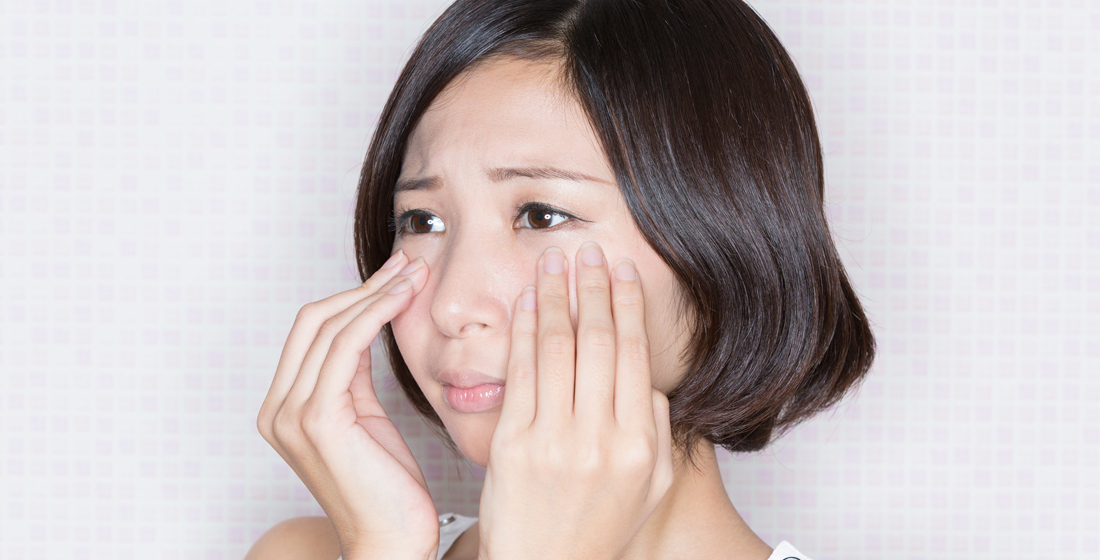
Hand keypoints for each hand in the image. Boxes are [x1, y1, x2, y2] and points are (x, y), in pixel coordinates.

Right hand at [257, 251, 439, 559]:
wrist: (390, 541)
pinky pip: (345, 348)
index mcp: (282, 406)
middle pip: (313, 320)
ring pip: (329, 328)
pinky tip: (402, 300)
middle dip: (364, 285)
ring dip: (375, 294)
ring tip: (414, 275)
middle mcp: (277, 409)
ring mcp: (291, 415)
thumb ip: (354, 374)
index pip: (311, 331)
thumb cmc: (386, 487)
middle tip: (408, 264)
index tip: (395, 273)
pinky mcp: (318, 420)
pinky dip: (374, 316)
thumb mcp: (365, 417)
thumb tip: (365, 322)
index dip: (353, 294)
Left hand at [477, 242, 674, 559]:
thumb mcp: (649, 486)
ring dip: (555, 297)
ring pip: (556, 350)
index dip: (626, 305)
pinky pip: (520, 374)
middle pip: (597, 343)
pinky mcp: (512, 444)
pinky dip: (524, 332)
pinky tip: (526, 303)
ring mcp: (552, 440)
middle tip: (589, 251)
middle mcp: (598, 438)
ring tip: (554, 261)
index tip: (620, 270)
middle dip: (592, 288)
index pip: (632, 356)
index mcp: (638, 444)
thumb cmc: (599, 527)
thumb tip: (646, 377)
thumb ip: (657, 428)